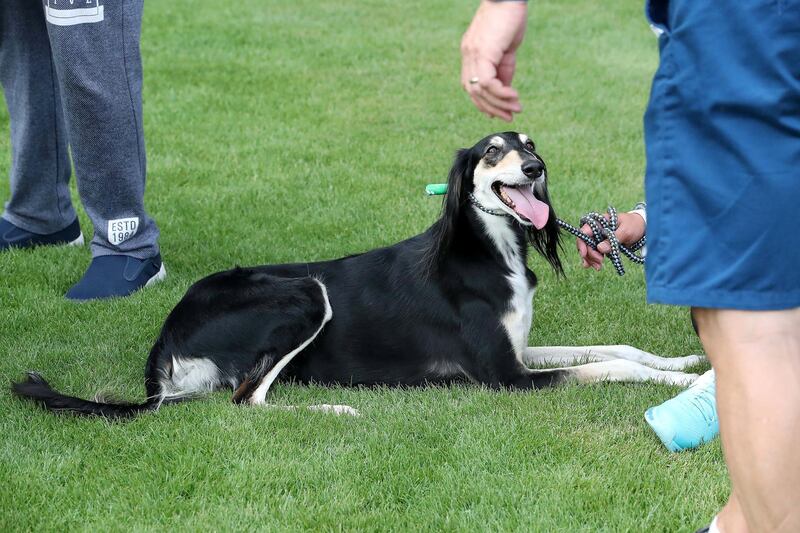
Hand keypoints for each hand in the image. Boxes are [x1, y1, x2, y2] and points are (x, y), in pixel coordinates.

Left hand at [460, 0, 526, 120]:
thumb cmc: (510, 18)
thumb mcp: (507, 49)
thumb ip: (504, 69)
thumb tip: (506, 90)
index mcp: (471, 54)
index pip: (472, 86)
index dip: (484, 103)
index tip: (500, 111)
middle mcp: (468, 56)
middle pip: (473, 92)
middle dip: (492, 108)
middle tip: (510, 115)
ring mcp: (472, 54)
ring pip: (480, 90)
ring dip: (499, 103)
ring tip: (516, 108)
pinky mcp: (482, 52)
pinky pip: (487, 82)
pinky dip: (501, 93)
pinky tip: (513, 96)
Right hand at [577, 211, 645, 270]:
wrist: (642, 227)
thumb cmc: (634, 225)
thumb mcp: (625, 231)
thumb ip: (612, 239)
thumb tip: (599, 248)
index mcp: (600, 222)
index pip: (585, 231)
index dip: (582, 243)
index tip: (584, 254)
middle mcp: (597, 229)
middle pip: (586, 242)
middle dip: (590, 254)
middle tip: (599, 262)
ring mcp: (599, 237)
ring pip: (589, 249)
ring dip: (591, 259)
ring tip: (598, 267)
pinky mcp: (603, 245)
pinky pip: (595, 252)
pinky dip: (594, 260)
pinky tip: (595, 266)